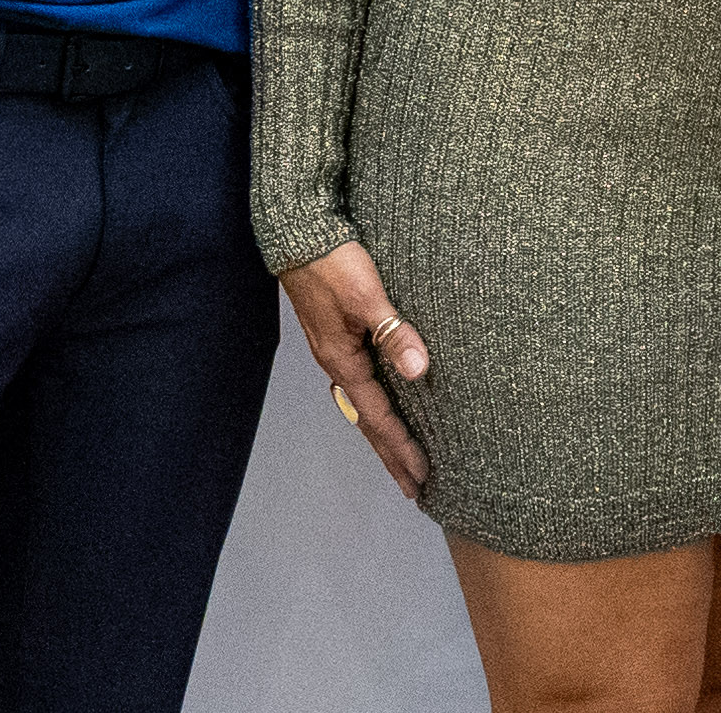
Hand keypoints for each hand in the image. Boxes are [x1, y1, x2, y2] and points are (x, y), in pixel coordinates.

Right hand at [278, 241, 430, 499]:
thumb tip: (419, 371)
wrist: (298, 232)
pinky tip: (387, 402)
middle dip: (391, 454)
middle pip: (367, 421)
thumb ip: (393, 332)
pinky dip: (376, 404)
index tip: (422, 476)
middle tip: (414, 488)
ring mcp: (335, 349)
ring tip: (402, 457)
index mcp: (342, 360)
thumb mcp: (366, 296)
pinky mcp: (337, 334)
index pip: (377, 417)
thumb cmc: (332, 261)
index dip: (401, 447)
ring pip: (362, 403)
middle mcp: (336, 362)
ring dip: (383, 433)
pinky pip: (360, 382)